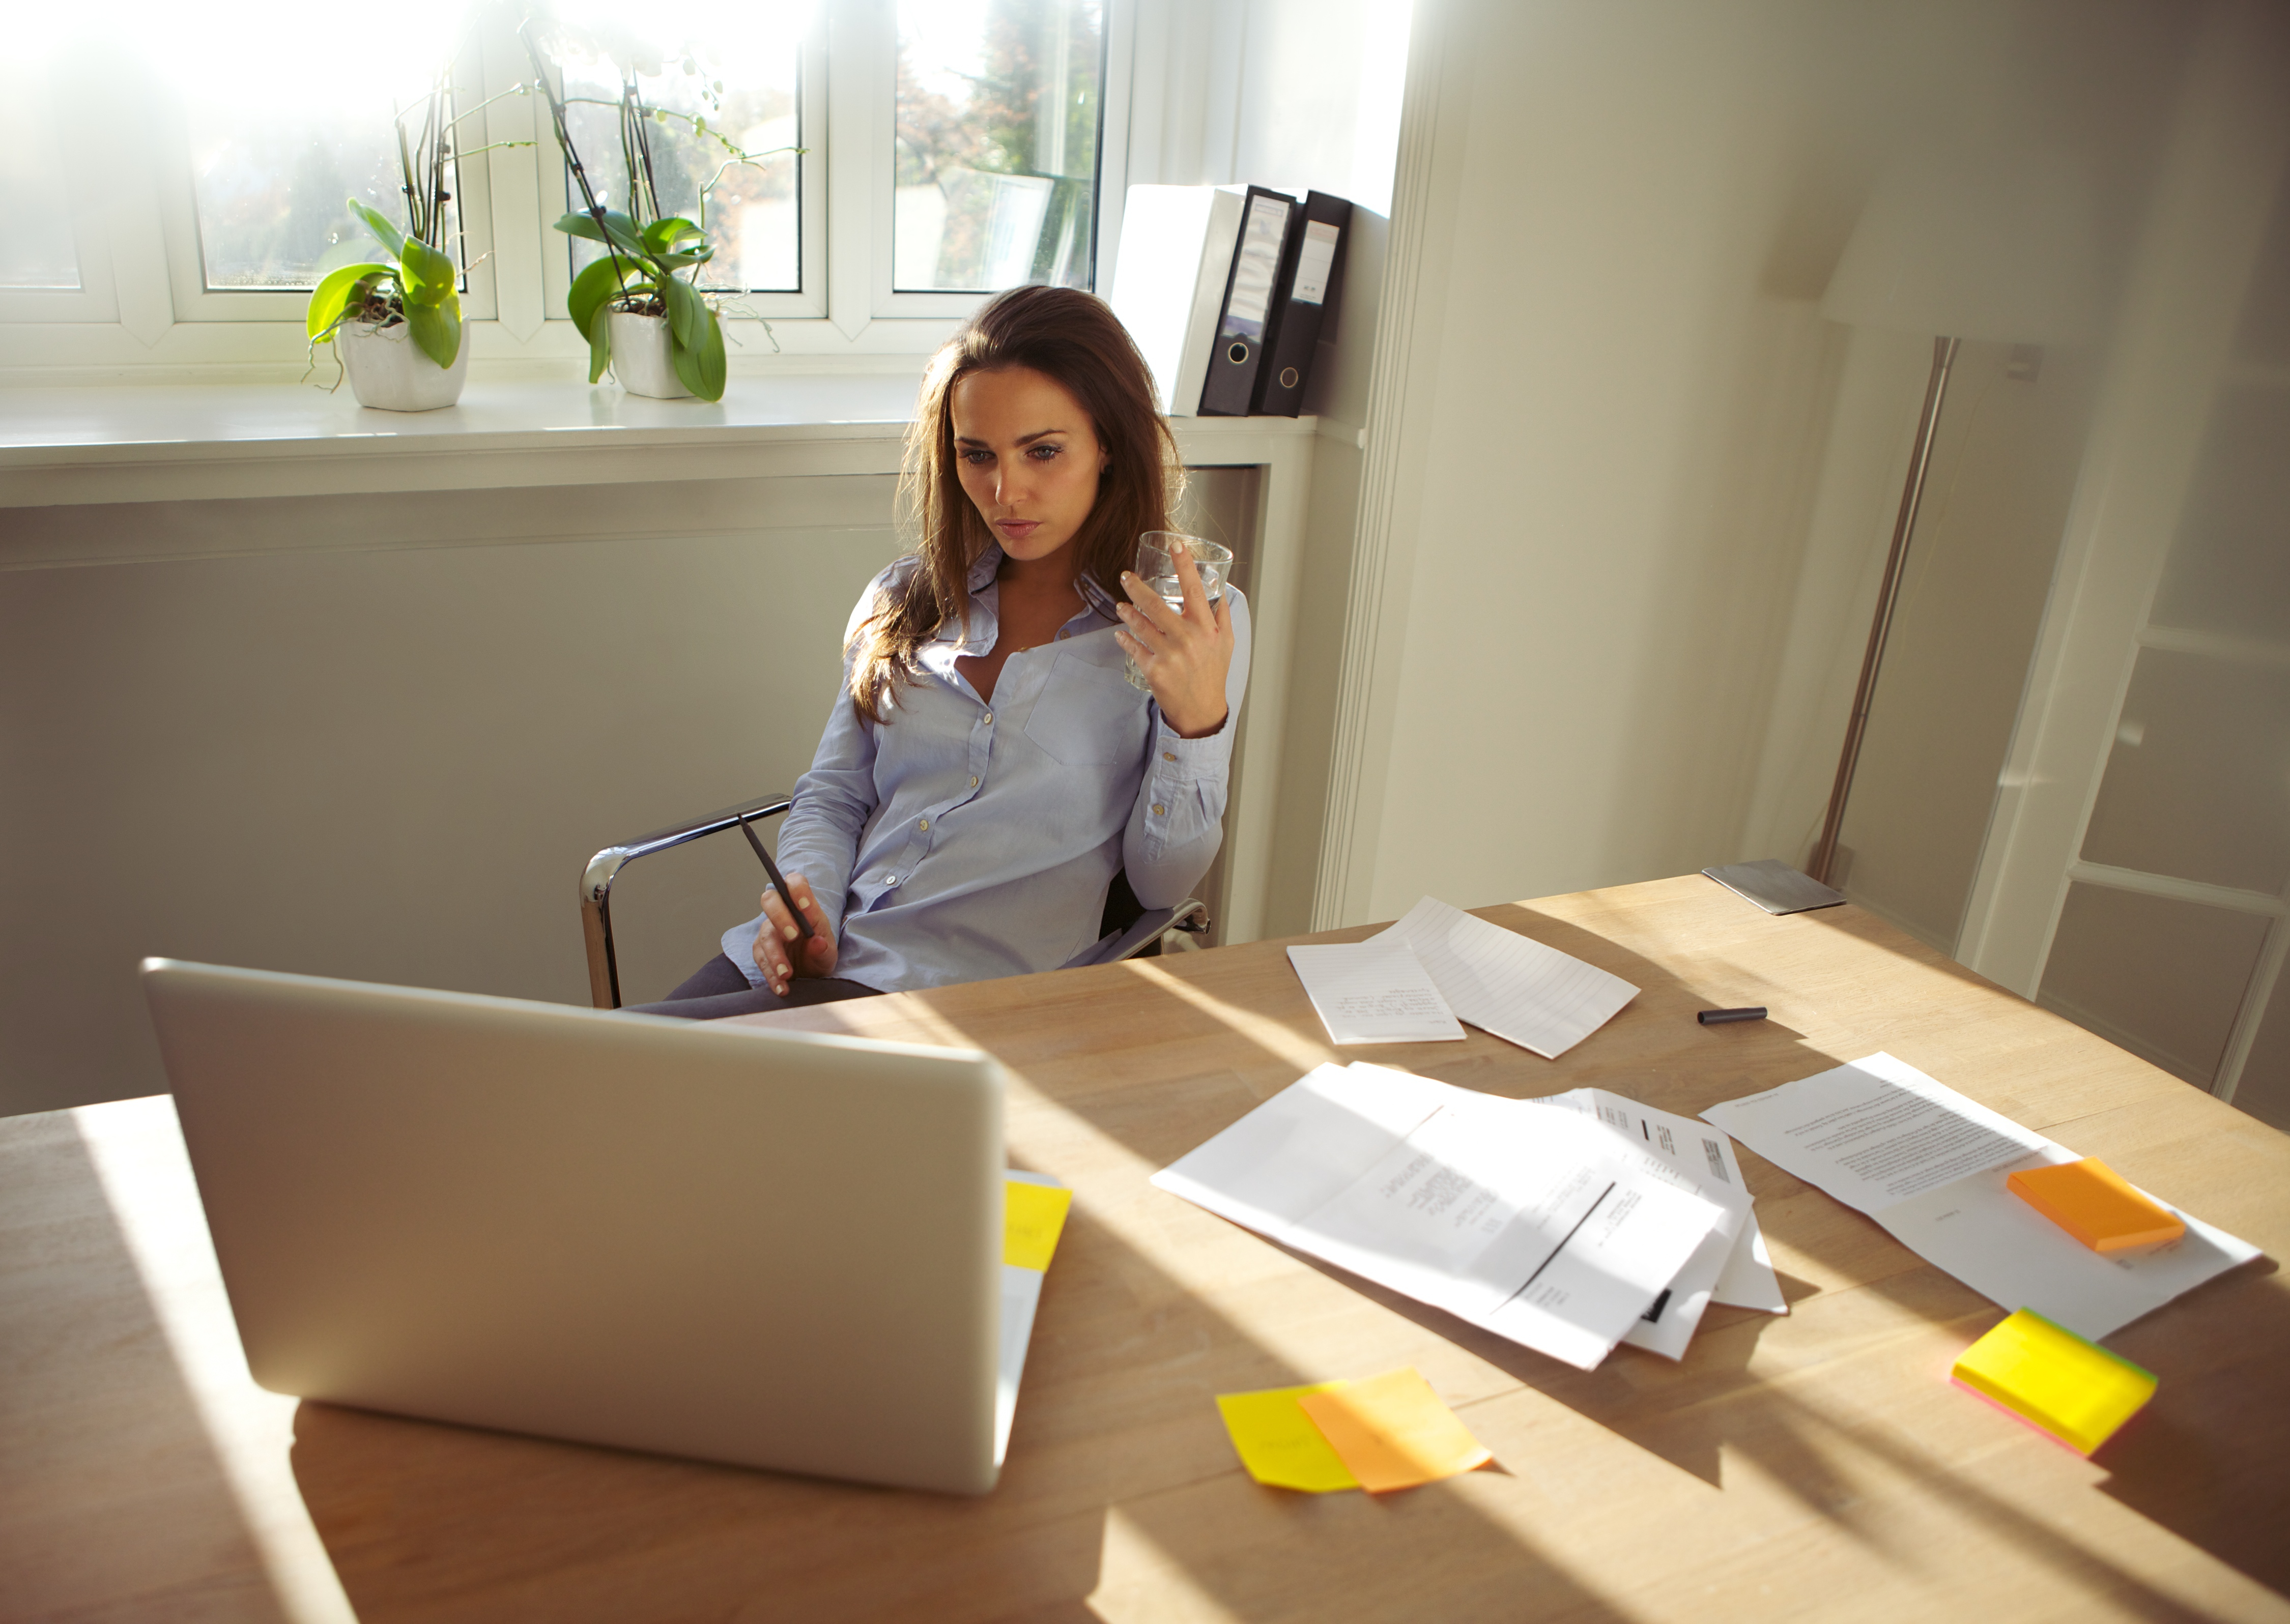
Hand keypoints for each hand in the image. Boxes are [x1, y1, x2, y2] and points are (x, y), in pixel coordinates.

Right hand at [751, 873, 837, 993]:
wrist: (810, 973)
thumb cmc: (819, 953)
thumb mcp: (828, 953)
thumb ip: (824, 948)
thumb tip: (817, 943)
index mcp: (802, 905)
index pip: (795, 883)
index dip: (797, 889)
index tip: (805, 904)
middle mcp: (783, 914)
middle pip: (771, 901)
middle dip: (780, 916)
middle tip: (793, 935)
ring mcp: (769, 931)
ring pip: (765, 935)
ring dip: (775, 955)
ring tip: (787, 974)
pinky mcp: (761, 951)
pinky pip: (761, 960)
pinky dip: (771, 975)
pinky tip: (782, 987)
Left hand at [1114, 542, 1233, 737]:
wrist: (1202, 710)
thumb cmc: (1213, 674)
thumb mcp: (1225, 644)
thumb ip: (1221, 617)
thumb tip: (1218, 594)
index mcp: (1206, 629)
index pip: (1195, 590)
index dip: (1185, 565)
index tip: (1175, 545)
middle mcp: (1188, 638)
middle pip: (1157, 604)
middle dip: (1137, 587)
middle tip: (1126, 576)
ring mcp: (1170, 655)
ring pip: (1141, 625)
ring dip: (1127, 612)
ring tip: (1122, 605)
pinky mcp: (1154, 670)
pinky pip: (1134, 648)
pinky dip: (1125, 639)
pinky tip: (1121, 633)